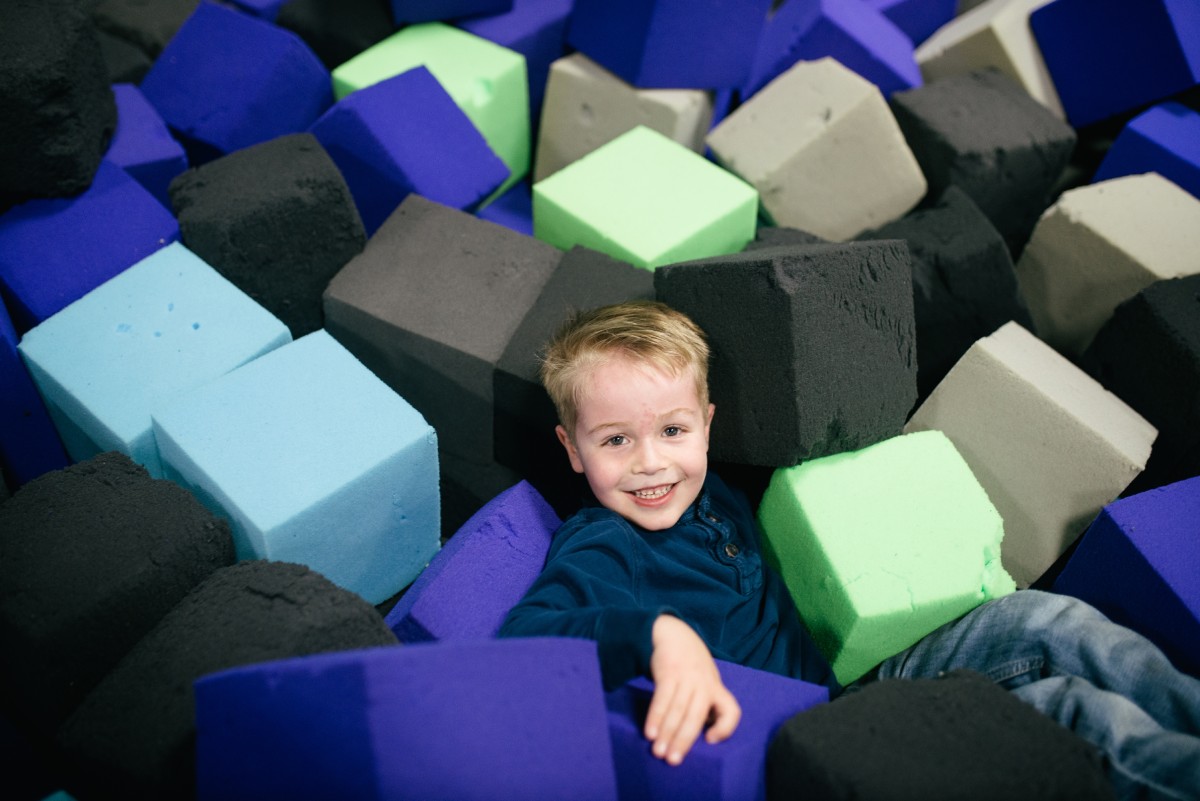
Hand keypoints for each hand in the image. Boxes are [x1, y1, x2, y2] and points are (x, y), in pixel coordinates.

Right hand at [644, 614, 740, 765]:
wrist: (674, 634)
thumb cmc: (691, 666)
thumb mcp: (705, 681)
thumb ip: (706, 704)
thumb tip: (704, 733)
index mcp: (716, 689)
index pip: (731, 710)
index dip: (725, 728)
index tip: (709, 740)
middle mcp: (705, 684)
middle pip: (696, 716)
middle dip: (684, 741)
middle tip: (672, 760)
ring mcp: (687, 678)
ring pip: (678, 710)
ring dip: (666, 733)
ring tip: (658, 751)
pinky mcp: (669, 672)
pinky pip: (662, 698)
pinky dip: (655, 716)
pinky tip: (650, 732)